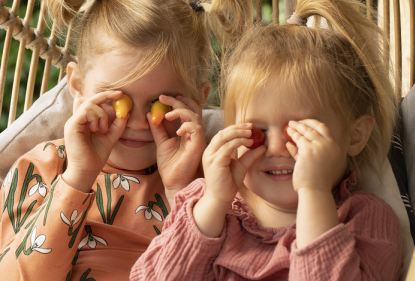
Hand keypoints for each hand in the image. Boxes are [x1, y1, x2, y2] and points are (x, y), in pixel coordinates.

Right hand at [63, 91, 128, 192]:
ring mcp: (73, 122)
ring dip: (101, 114)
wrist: (87, 170)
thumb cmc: (96, 155)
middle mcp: (77, 119)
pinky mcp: (71, 126)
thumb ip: (117, 125)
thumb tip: (127, 112)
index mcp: (84, 121)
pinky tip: (98, 129)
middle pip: (88, 98)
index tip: (120, 94)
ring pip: (88, 104)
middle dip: (105, 95)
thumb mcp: (111, 137)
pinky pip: (85, 112)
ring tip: (103, 128)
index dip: (104, 95)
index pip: (91, 101)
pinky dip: (95, 118)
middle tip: (119, 95)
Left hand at [148, 95, 204, 202]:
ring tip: (167, 115)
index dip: (175, 101)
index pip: (185, 109)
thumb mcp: (161, 142)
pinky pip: (197, 129)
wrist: (173, 182)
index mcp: (186, 130)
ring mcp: (197, 138)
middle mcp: (194, 132)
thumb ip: (157, 128)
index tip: (160, 98)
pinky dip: (186, 125)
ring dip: (180, 111)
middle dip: (178, 101)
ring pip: (195, 116)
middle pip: (192, 108)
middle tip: (162, 98)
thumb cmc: (170, 165)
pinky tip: (176, 131)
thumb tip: (148, 113)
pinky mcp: (198, 145)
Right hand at [193, 123, 265, 237]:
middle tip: (252, 126)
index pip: (224, 133)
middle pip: (223, 132)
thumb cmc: (229, 182)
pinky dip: (239, 142)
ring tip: (251, 133)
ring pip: (224, 137)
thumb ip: (250, 155)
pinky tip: (249, 143)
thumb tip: (262, 146)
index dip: (236, 127)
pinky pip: (227, 147)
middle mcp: (209, 151)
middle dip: (238, 127)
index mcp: (213, 150)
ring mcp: (210, 156)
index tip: (250, 126)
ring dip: (239, 133)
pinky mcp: (215, 162)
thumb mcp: (242, 165)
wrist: (220, 197)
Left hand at [285, 119, 341, 192]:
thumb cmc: (315, 179)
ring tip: (289, 126)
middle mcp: (329, 145)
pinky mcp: (308, 150)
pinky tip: (288, 134)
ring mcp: (319, 146)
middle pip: (315, 127)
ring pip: (306, 131)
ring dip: (296, 127)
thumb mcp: (315, 162)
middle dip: (303, 123)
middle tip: (294, 122)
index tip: (305, 122)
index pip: (324, 129)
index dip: (313, 123)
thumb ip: (305, 151)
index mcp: (335, 147)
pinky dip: (292, 135)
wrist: (315, 190)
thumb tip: (292, 143)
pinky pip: (298, 138)